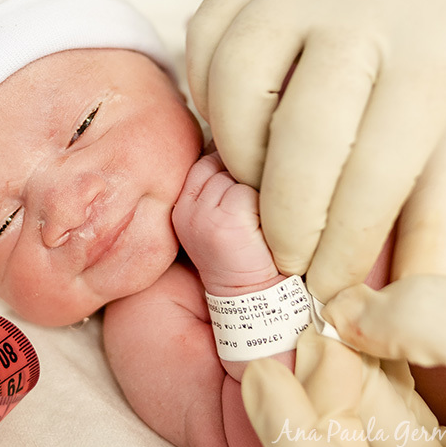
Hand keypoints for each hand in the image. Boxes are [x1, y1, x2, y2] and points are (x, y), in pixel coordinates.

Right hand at [172, 152, 277, 294]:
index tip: (244, 182)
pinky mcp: (228, 221)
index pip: (203, 164)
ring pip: (235, 176)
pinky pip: (249, 191)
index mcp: (181, 208)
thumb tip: (233, 150)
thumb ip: (217, 187)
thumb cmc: (241, 254)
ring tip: (259, 218)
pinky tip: (263, 226)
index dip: (227, 166)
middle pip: (219, 166)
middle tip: (254, 205)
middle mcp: (188, 210)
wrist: (250, 296)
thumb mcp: (217, 218)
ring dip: (254, 191)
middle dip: (242, 177)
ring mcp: (205, 216)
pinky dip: (264, 205)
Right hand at [186, 0, 445, 300]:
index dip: (345, 243)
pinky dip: (211, 105)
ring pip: (236, 87)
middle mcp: (362, 2)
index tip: (328, 288)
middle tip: (285, 256)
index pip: (379, 168)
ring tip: (262, 188)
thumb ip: (436, 214)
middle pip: (303, 133)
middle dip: (287, 217)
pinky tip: (238, 130)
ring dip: (240, 158)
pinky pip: (203, 50)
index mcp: (436, 46)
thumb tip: (402, 306)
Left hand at [241, 277, 445, 446]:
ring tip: (342, 319)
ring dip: (364, 382)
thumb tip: (350, 313)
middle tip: (305, 324)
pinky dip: (406, 387)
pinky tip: (385, 336)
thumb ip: (428, 318)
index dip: (286, 429)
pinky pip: (436, 438)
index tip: (258, 368)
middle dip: (327, 393)